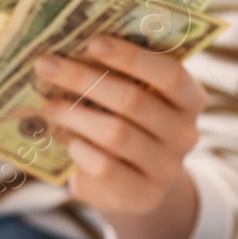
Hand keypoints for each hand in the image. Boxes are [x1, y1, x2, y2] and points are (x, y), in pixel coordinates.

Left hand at [36, 34, 204, 238]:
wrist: (136, 185)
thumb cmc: (128, 126)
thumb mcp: (132, 99)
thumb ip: (115, 76)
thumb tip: (67, 51)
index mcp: (191, 100)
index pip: (170, 74)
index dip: (132, 57)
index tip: (93, 42)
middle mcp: (186, 134)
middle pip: (133, 100)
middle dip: (84, 79)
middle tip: (46, 65)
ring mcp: (167, 168)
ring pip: (116, 133)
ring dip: (75, 115)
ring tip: (49, 105)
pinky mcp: (143, 196)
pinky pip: (106, 167)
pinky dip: (81, 150)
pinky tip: (69, 143)